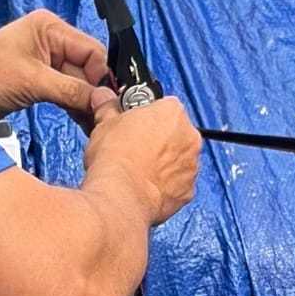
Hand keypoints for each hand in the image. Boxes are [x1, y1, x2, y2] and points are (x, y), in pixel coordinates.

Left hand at [0, 11, 112, 131]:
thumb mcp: (32, 82)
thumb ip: (71, 90)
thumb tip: (103, 100)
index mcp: (50, 27)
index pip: (92, 51)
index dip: (102, 77)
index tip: (108, 101)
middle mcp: (52, 39)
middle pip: (88, 67)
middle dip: (95, 93)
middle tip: (104, 118)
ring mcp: (47, 59)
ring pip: (79, 82)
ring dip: (86, 103)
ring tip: (95, 125)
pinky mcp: (42, 78)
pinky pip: (67, 91)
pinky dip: (74, 106)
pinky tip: (84, 122)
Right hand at [83, 97, 201, 227]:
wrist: (121, 195)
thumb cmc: (116, 158)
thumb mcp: (104, 122)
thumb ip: (108, 107)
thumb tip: (103, 100)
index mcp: (172, 113)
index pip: (164, 105)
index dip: (147, 115)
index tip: (134, 123)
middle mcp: (189, 138)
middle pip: (176, 133)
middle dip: (159, 139)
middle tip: (134, 147)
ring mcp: (191, 166)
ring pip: (179, 160)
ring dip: (164, 163)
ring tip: (137, 169)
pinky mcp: (187, 192)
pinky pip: (178, 184)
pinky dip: (166, 186)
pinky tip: (145, 186)